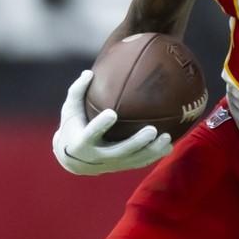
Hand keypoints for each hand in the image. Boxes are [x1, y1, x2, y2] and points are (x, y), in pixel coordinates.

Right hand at [52, 70, 172, 175]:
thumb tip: (89, 72)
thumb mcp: (70, 110)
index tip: (112, 113)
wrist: (72, 159)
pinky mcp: (121, 166)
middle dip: (137, 142)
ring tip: (167, 138)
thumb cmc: (73, 127)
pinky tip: (169, 146)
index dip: (101, 125)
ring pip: (134, 159)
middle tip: (152, 129)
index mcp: (82, 142)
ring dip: (151, 150)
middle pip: (120, 151)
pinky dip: (154, 156)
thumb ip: (78, 91)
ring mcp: (112, 164)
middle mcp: (98, 156)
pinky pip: (140, 163)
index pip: (92, 133)